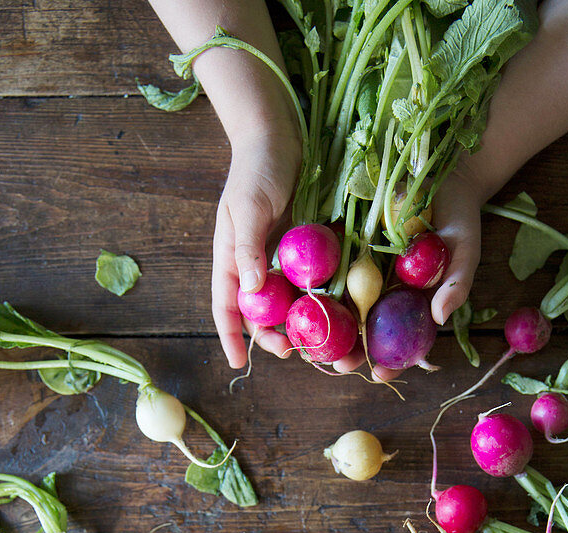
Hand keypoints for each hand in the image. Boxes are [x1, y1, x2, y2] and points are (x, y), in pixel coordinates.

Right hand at [212, 128, 301, 369]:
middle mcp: (256, 264)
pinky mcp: (306, 249)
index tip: (237, 363)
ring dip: (303, 323)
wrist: (280, 134)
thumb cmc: (256, 167)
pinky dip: (323, 297)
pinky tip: (340, 310)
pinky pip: (314, 280)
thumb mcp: (249, 205)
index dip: (230, 337)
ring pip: (290, 301)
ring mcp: (282, 258)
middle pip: (262, 312)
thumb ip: (248, 246)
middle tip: (294, 352)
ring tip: (320, 341)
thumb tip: (251, 289)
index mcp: (232, 258)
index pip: (226, 306)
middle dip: (274, 337)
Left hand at [334, 159, 483, 382]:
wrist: (442, 174)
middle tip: (340, 364)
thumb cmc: (459, 217)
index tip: (380, 375)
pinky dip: (313, 280)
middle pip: (363, 330)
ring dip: (326, 324)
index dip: (390, 362)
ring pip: (340, 303)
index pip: (399, 342)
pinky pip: (326, 263)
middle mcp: (382, 291)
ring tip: (313, 342)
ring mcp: (360, 268)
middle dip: (350, 351)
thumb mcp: (465, 249)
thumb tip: (440, 318)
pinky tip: (300, 294)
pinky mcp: (343, 241)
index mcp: (409, 303)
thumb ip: (456, 283)